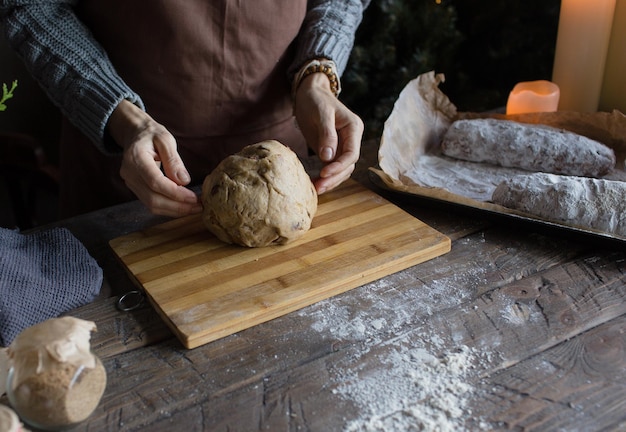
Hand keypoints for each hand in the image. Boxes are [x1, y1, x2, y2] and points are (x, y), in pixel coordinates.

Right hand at [107, 100, 201, 216]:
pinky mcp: (135, 189)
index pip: (155, 182)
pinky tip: (184, 206)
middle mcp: (129, 173)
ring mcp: (130, 183)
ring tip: (195, 208)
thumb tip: (184, 181)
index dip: (175, 193)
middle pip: (153, 198)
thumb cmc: (152, 134)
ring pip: (152, 205)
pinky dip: (169, 208)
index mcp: (136, 157)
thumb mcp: (165, 139)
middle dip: (178, 206)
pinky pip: (151, 203)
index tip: (194, 198)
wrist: (135, 135)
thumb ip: (173, 160)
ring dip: (175, 210)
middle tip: (199, 207)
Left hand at [294, 73, 363, 193]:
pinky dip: (325, 177)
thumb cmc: (315, 99)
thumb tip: (328, 158)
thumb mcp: (321, 114)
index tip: (323, 173)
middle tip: (318, 187)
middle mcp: (351, 139)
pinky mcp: (332, 151)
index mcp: (354, 128)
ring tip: (315, 189)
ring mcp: (343, 146)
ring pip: (341, 170)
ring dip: (330, 181)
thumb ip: (326, 135)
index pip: (352, 153)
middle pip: (347, 165)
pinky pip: (332, 167)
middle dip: (334, 177)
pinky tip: (315, 183)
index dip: (339, 166)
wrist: (309, 93)